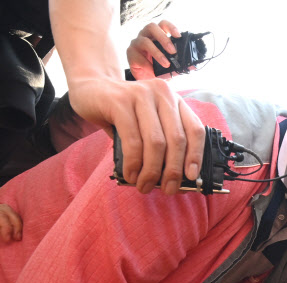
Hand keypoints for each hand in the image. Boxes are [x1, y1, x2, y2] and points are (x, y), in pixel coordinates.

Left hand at [0, 203, 21, 249]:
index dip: (5, 225)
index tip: (7, 239)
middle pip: (3, 209)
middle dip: (13, 222)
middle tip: (17, 238)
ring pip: (4, 210)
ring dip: (13, 221)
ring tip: (16, 236)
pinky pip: (0, 217)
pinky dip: (8, 223)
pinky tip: (10, 232)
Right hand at [67, 78, 204, 194]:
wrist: (91, 89)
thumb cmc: (123, 114)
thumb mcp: (148, 124)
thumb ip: (163, 142)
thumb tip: (174, 179)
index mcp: (175, 101)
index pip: (195, 130)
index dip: (196, 155)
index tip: (191, 177)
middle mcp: (163, 94)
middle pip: (177, 139)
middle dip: (173, 170)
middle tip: (168, 189)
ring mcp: (141, 95)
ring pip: (156, 142)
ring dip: (152, 171)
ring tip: (144, 186)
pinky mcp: (120, 101)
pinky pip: (132, 140)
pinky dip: (133, 163)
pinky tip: (130, 175)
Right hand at [126, 20, 181, 80]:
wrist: (146, 80)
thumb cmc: (159, 68)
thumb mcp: (172, 66)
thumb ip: (180, 64)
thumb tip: (193, 66)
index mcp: (157, 35)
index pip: (162, 24)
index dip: (170, 26)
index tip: (178, 35)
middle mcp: (146, 35)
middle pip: (152, 27)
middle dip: (163, 38)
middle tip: (173, 51)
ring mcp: (136, 43)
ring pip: (145, 41)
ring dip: (157, 53)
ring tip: (166, 63)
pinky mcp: (130, 53)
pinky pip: (138, 56)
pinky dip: (147, 65)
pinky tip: (153, 72)